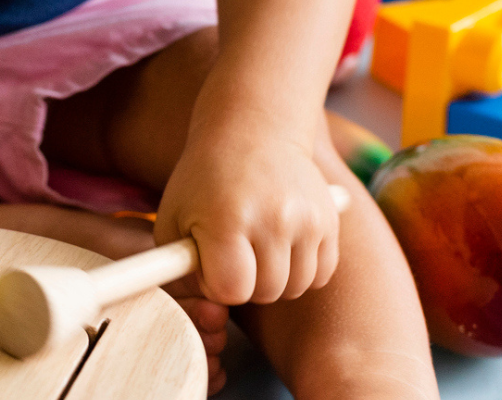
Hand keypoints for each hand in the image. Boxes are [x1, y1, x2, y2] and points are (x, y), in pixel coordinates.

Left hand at [156, 132, 340, 304]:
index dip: (217, 284)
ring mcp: (307, 219)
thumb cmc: (204, 179)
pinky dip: (302, 271)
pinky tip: (283, 248)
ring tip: (258, 250)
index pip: (232, 290)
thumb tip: (204, 303)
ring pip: (296, 287)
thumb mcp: (172, 217)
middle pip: (266, 292)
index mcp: (228, 219)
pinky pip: (321, 273)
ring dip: (275, 279)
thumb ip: (177, 268)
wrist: (254, 130)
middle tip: (235, 254)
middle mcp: (274, 219)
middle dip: (246, 283)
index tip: (212, 261)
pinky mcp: (329, 219)